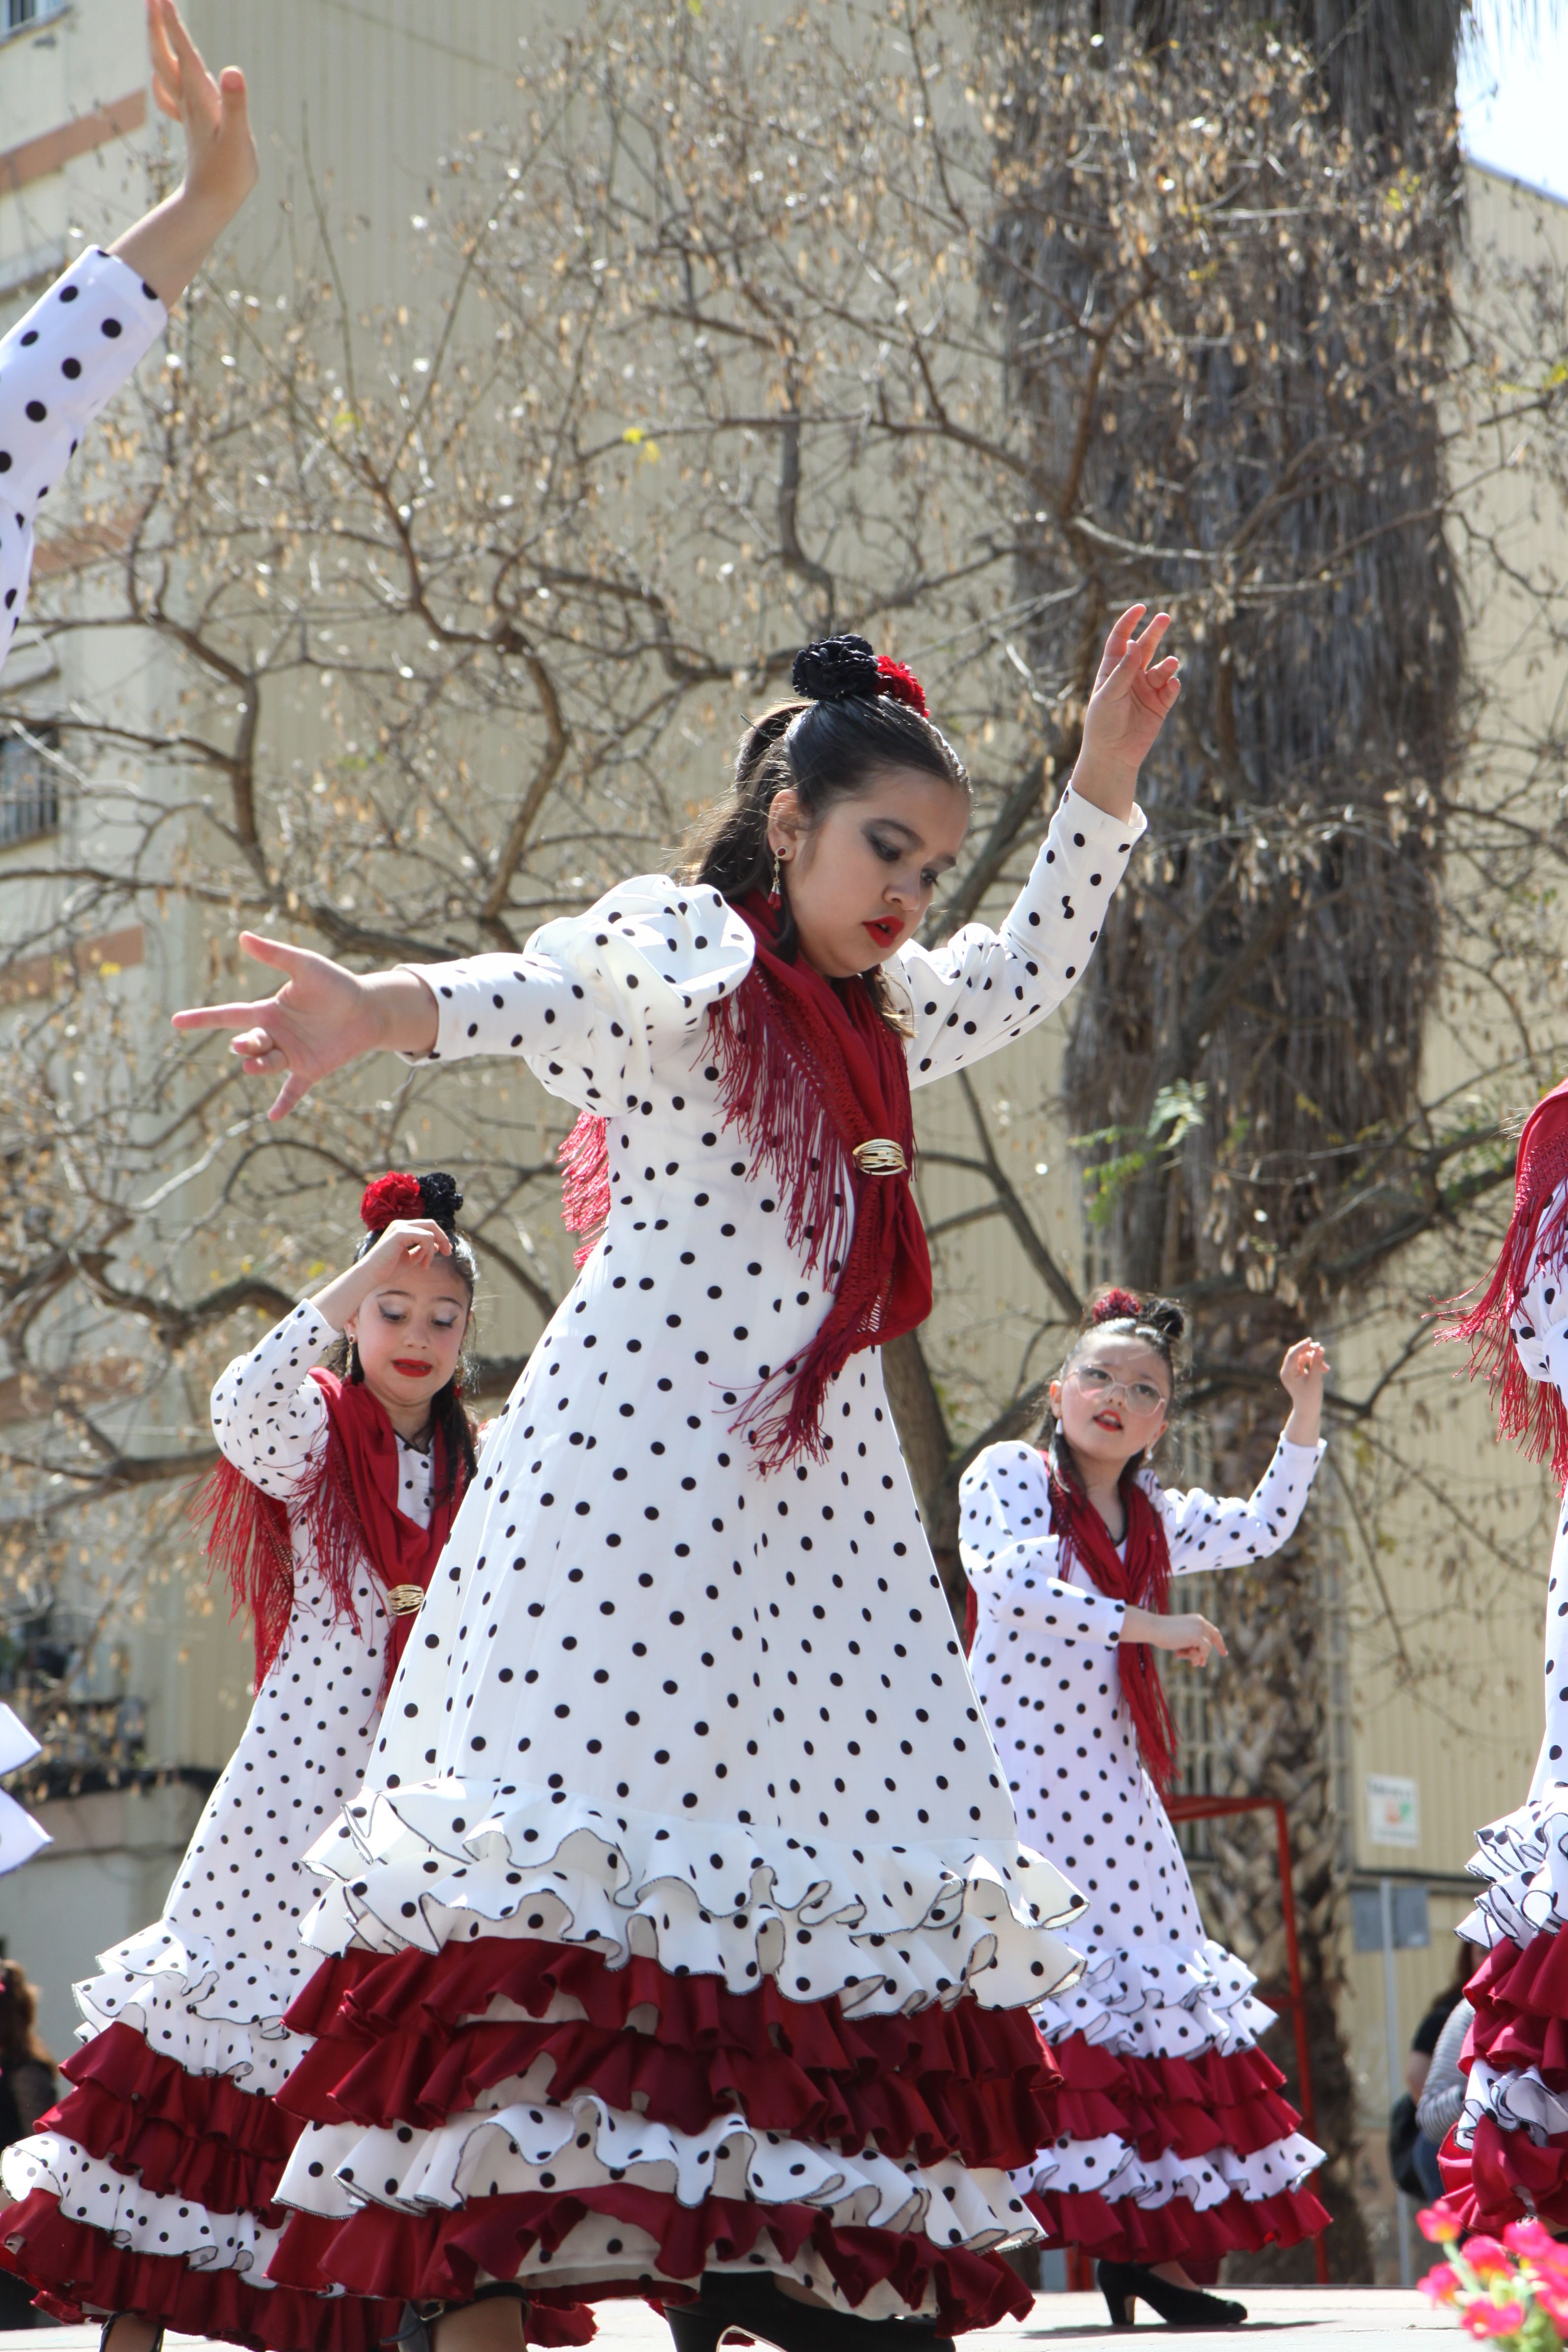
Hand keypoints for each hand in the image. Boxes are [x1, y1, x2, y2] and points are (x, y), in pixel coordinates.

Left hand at [109, 1, 255, 304]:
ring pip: (165, 70)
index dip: (173, 25)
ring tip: (155, 19)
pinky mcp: (192, 126)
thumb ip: (235, 104)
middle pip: (166, 56)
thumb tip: (231, 70)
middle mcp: (190, 101)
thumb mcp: (239, 140)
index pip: (184, 54)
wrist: (209, 205)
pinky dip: (163, 79)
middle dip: (159, 25)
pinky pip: (171, 96)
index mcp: (200, 99)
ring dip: (159, 43)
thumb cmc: (228, 176)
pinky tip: (159, 75)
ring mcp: (188, 113)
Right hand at [170, 932, 436, 1119]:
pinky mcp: (311, 1069)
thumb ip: (276, 955)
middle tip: (246, 1044)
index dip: (202, 1018)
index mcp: (268, 1011)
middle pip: (248, 1042)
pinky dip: (284, 1102)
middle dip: (244, 1045)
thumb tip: (243, 936)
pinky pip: (293, 1090)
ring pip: (266, 1064)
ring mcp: (291, 1054)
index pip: (228, 1015)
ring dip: (258, 1065)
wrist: (368, 1007)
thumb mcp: (305, 966)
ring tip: (254, 1063)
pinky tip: (274, 1116)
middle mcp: (275, 1035)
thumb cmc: (336, 985)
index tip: (176, 1021)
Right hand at [311, 1219, 452, 1335]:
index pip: (427, 1226)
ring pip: (430, 1231)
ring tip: (424, 1265)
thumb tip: (437, 1244)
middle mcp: (401, 1224)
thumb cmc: (388, 1269)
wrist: (372, 1275)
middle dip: (443, 1238)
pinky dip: (428, 1251)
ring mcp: (400, 1227)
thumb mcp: (411, 1259)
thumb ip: (423, 1250)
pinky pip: (425, 1238)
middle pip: (431, 1224)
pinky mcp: (400, 1233)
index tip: (446, 1251)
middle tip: (447, 1253)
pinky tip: (422, 1263)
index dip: (440, 1237)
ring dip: (432, 1251)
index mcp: (402, 1228)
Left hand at [1067, 605, 1180, 821]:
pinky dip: (1173, 685)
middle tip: (1165, 617)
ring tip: (1171, 663)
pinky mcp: (1159, 706)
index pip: (1121, 640)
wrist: (1112, 754)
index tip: (1141, 608)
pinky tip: (1172, 686)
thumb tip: (1134, 644)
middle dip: (1154, 632)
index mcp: (1112, 670)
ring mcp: (1146, 690)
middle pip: (1145, 647)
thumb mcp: (1109, 694)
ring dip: (1168, 665)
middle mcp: (1130, 676)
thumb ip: (1123, 671)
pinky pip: (1170, 690)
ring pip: (1161, 669)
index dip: (1129, 622)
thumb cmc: (1102, 724)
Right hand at [1122, 1605, 1226, 1668]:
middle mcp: (1201, 1622)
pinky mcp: (1198, 1636)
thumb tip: (1201, 1662)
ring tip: (1178, 1654)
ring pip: (1207, 1649)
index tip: (1224, 1653)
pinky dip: (1193, 1655)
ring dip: (1193, 1655)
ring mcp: (1200, 1628)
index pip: (1213, 1632)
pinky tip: (1179, 1653)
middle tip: (1201, 1665)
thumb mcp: (1180, 1641)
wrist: (1153, 1628)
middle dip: (1205, 1655)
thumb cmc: (1162, 1634)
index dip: (1219, 1643)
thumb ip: (1192, 1648)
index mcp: (1197, 1619)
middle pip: (1212, 1641)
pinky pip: (1204, 1651)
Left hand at [1280, 1337, 1327, 1446]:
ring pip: (1303, 1358)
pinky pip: (1305, 1363)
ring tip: (1327, 1368)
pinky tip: (1325, 1369)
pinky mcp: (1298, 1373)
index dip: (1301, 1346)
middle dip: (1310, 1351)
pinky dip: (1315, 1364)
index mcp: (1287, 1373)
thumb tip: (1320, 1349)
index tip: (1310, 1340)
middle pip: (1297, 1354)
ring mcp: (1292, 1372)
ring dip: (1315, 1359)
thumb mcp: (1315, 1379)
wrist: (1308, 1410)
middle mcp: (1287, 1371)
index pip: (1292, 1355)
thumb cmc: (1311, 1397)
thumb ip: (1317, 1363)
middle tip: (1321, 1349)